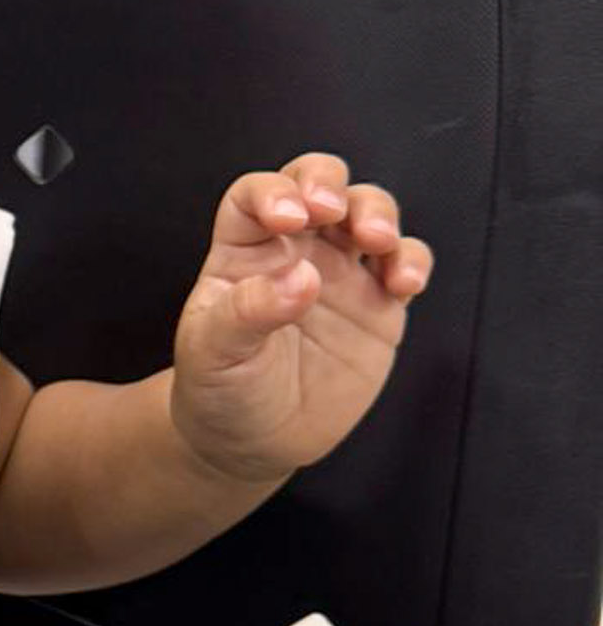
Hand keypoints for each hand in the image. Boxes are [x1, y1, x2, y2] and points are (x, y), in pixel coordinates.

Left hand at [171, 152, 432, 482]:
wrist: (251, 442)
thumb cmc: (219, 389)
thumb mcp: (213, 353)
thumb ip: (248, 312)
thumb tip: (301, 277)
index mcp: (242, 252)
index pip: (255, 195)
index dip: (273, 192)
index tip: (288, 217)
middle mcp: (293, 251)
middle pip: (317, 183)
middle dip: (330, 183)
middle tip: (333, 211)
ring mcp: (340, 274)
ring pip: (368, 212)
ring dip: (378, 214)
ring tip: (377, 242)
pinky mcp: (378, 305)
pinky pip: (405, 264)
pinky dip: (412, 261)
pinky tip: (404, 283)